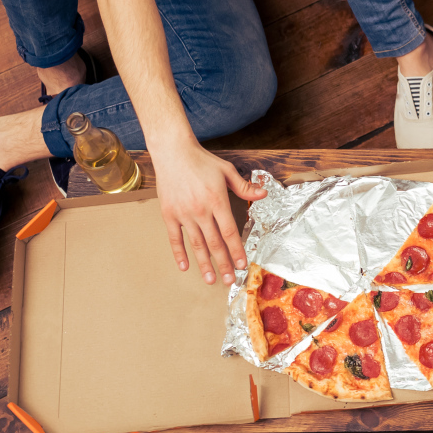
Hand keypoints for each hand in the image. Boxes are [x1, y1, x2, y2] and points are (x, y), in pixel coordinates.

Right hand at [154, 139, 265, 284]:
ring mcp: (183, 214)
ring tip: (211, 279)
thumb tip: (263, 194)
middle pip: (214, 243)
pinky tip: (185, 266)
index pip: (229, 231)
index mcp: (217, 200)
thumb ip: (244, 186)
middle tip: (229, 280)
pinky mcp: (169, 215)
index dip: (237, 250)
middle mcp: (200, 210)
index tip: (242, 264)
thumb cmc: (202, 161)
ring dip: (204, 264)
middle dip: (223, 263)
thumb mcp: (227, 170)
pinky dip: (179, 253)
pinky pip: (175, 238)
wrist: (173, 152)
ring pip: (196, 244)